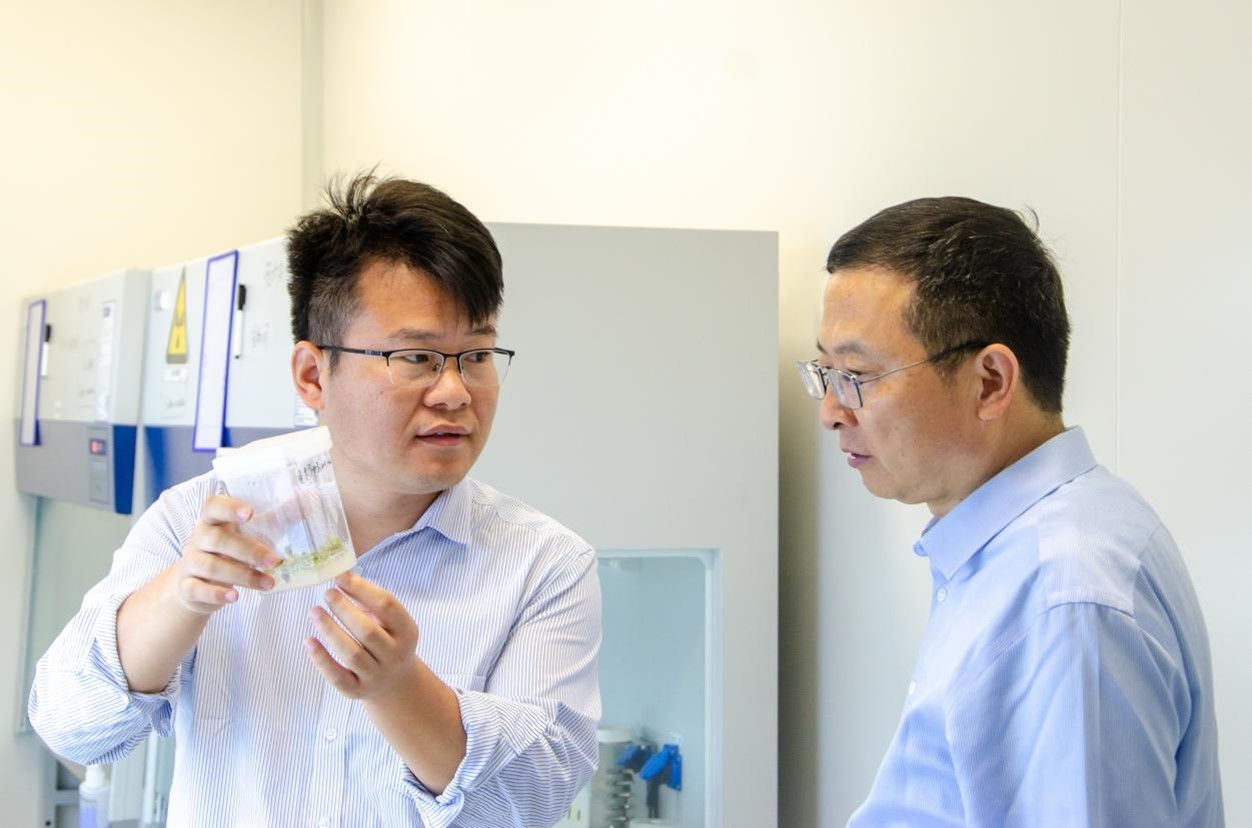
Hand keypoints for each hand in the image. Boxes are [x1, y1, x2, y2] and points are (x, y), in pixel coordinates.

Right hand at [171, 495, 281, 613]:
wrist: (196, 586)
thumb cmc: (228, 553)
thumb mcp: (245, 536)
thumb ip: (272, 520)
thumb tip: (304, 499)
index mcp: (212, 521)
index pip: (213, 506)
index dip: (229, 507)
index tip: (250, 512)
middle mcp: (198, 539)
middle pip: (217, 539)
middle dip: (249, 551)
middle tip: (276, 561)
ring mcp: (190, 563)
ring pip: (211, 566)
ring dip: (243, 576)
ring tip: (269, 583)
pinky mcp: (188, 587)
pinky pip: (197, 589)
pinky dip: (216, 594)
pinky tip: (234, 597)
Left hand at [305, 572, 420, 700]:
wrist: (395, 683)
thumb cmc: (387, 641)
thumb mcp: (388, 621)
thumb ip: (369, 601)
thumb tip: (342, 578)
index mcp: (407, 631)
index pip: (387, 606)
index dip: (362, 589)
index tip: (341, 577)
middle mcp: (395, 655)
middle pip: (368, 631)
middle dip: (344, 610)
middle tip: (327, 594)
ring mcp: (377, 675)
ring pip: (351, 654)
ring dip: (330, 630)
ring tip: (314, 612)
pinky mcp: (357, 691)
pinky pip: (337, 677)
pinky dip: (321, 659)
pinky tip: (309, 641)